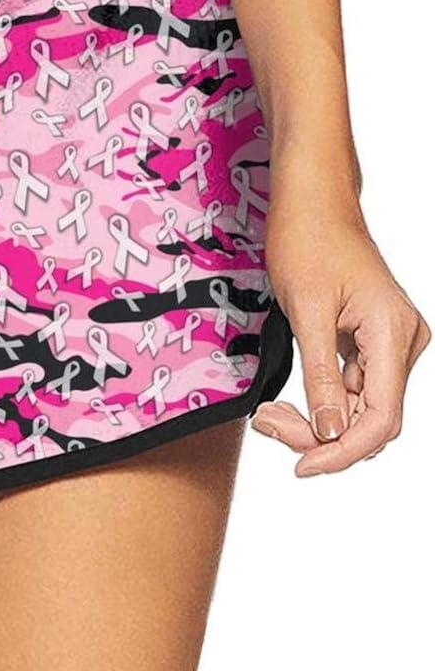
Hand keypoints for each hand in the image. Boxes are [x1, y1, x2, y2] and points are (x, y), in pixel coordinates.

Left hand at [254, 187, 428, 474]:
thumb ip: (320, 377)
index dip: (342, 451)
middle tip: (268, 424)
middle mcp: (401, 344)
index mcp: (394, 335)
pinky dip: (318, 404)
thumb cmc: (309, 242)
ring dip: (314, 423)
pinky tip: (283, 404)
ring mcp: (388, 346)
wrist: (311, 204)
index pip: (381, 418)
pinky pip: (349, 392)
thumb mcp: (307, 313)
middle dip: (319, 436)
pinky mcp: (369, 346)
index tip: (302, 466)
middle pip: (369, 421)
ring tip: (268, 414)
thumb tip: (329, 433)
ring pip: (357, 411)